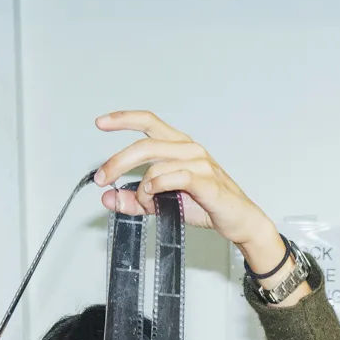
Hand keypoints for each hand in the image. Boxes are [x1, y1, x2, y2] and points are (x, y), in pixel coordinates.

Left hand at [93, 111, 280, 266]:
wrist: (239, 220)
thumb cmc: (207, 206)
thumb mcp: (163, 204)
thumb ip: (135, 200)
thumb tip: (107, 198)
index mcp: (179, 146)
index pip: (148, 122)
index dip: (123, 119)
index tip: (100, 123)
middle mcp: (188, 148)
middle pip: (144, 145)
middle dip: (117, 162)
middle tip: (101, 178)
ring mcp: (199, 162)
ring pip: (155, 165)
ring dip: (141, 188)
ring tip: (144, 203)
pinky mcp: (206, 179)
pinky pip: (172, 177)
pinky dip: (156, 187)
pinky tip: (153, 196)